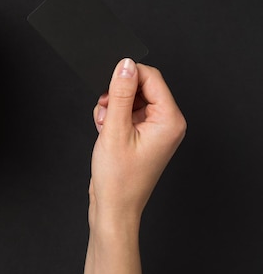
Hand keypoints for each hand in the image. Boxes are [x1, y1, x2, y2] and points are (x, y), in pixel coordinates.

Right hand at [90, 58, 185, 223]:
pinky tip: (105, 131)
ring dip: (113, 106)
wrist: (113, 208)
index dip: (128, 75)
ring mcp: (156, 130)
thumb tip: (125, 65)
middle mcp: (167, 123)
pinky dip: (113, 117)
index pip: (152, 78)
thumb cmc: (118, 179)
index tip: (108, 83)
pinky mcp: (143, 136)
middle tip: (104, 109)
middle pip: (142, 87)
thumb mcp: (115, 129)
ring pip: (131, 99)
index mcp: (169, 120)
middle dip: (118, 93)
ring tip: (104, 125)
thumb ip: (120, 93)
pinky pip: (128, 113)